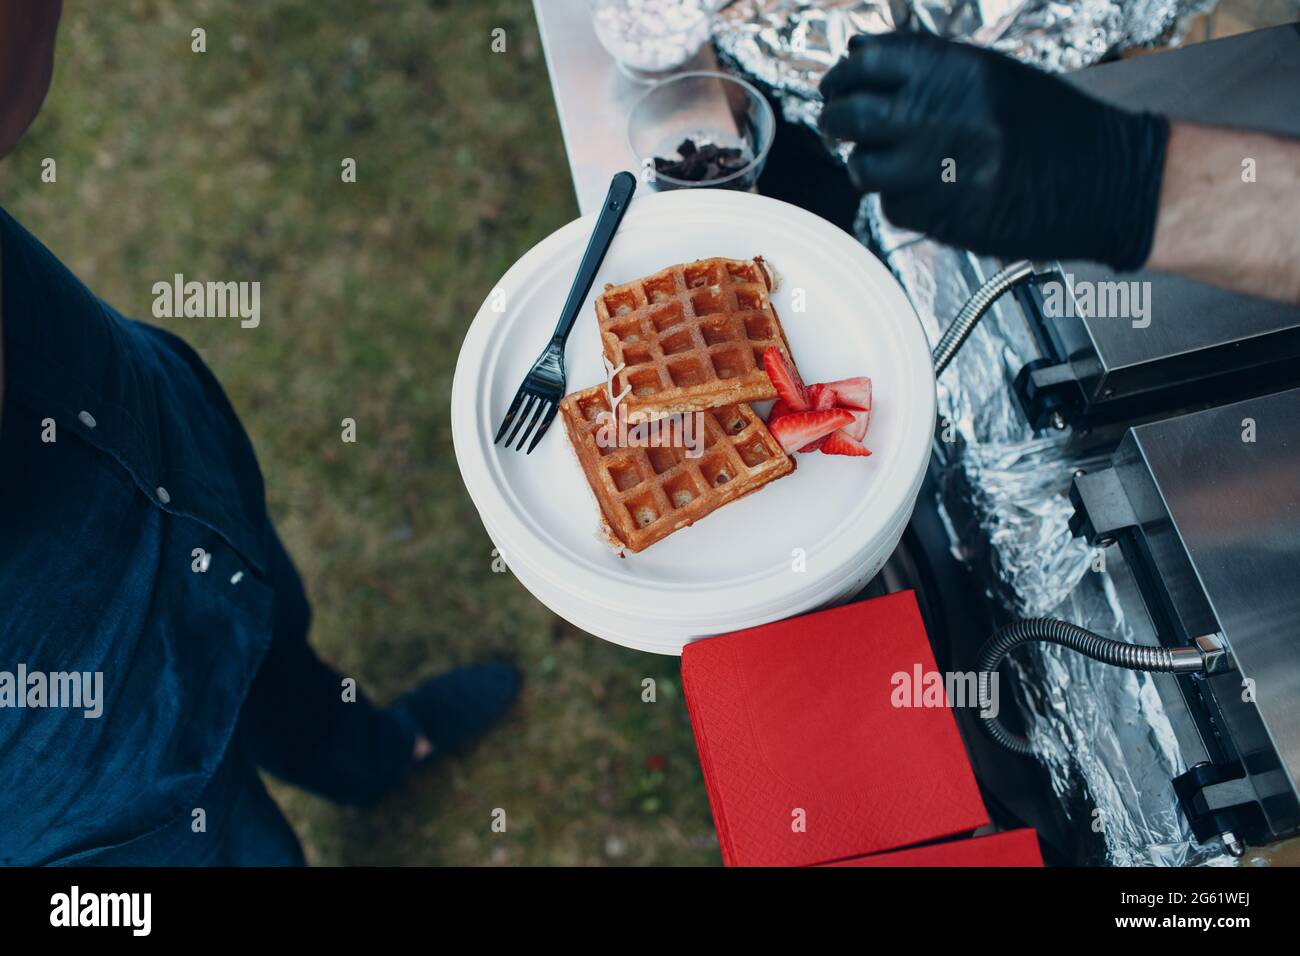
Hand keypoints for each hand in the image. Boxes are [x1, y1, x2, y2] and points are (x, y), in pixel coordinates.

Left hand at [819, 32, 1168, 271]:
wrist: (1106, 180)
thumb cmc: (1055, 127)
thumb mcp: (995, 77)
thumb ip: (930, 69)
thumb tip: (861, 60)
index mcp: (958, 72)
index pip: (868, 62)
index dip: (843, 74)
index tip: (838, 83)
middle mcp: (941, 117)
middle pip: (852, 116)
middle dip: (836, 119)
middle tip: (837, 121)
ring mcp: (937, 170)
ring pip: (864, 168)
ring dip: (865, 164)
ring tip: (882, 161)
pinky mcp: (941, 217)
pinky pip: (893, 207)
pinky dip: (899, 199)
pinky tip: (927, 190)